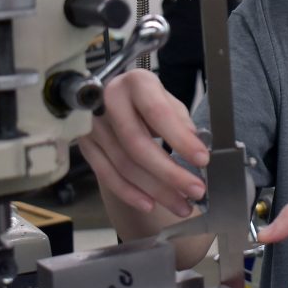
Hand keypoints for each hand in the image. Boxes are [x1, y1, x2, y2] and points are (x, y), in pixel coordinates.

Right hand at [79, 69, 207, 217]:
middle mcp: (109, 101)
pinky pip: (106, 175)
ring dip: (155, 190)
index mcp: (137, 83)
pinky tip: (150, 203)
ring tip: (181, 205)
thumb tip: (196, 146)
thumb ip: (180, 120)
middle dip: (170, 173)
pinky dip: (130, 193)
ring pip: (124, 165)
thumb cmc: (147, 99)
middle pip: (138, 145)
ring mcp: (93, 125)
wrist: (114, 97)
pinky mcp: (86, 146)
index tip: (202, 159)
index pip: (158, 113)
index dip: (180, 139)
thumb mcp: (167, 99)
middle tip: (195, 191)